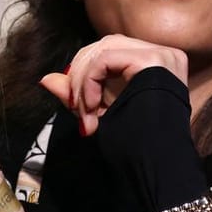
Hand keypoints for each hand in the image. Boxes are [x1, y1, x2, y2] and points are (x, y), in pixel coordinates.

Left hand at [39, 34, 187, 136]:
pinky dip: (89, 81)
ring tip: (84, 111)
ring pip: (104, 49)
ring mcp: (162, 55)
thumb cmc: (136, 145)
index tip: (76, 104)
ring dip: (83, 79)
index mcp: (158, 65)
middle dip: (81, 73)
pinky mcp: (153, 60)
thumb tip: (46, 79)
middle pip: (106, 44)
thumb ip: (77, 93)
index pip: (112, 50)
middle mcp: (165, 54)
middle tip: (75, 107)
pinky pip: (106, 59)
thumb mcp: (101, 113)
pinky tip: (91, 107)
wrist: (157, 167)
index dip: (85, 71)